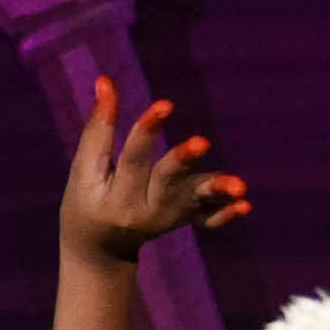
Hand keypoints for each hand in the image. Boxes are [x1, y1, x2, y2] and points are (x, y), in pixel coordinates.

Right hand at [57, 77, 246, 266]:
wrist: (99, 248)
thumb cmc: (87, 199)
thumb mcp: (85, 170)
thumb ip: (98, 128)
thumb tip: (104, 80)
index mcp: (115, 197)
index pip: (131, 160)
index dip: (147, 131)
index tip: (164, 105)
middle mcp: (145, 210)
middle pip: (166, 180)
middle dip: (183, 160)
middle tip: (202, 142)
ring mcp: (169, 216)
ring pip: (195, 200)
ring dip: (216, 191)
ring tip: (239, 187)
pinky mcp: (185, 218)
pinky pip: (208, 219)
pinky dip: (225, 214)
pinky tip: (245, 204)